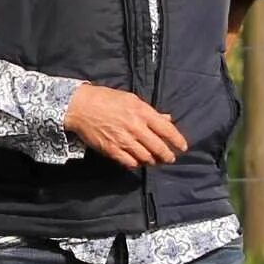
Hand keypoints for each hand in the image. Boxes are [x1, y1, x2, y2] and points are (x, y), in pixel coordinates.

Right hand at [62, 83, 186, 167]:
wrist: (80, 107)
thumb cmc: (106, 99)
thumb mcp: (131, 99)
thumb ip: (150, 112)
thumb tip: (166, 119)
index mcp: (142, 112)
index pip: (167, 129)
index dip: (178, 140)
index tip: (183, 147)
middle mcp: (135, 127)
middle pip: (158, 147)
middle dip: (167, 155)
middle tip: (170, 158)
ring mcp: (123, 140)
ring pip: (146, 157)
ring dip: (153, 161)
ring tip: (154, 160)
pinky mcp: (112, 150)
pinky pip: (130, 162)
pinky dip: (136, 164)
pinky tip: (138, 161)